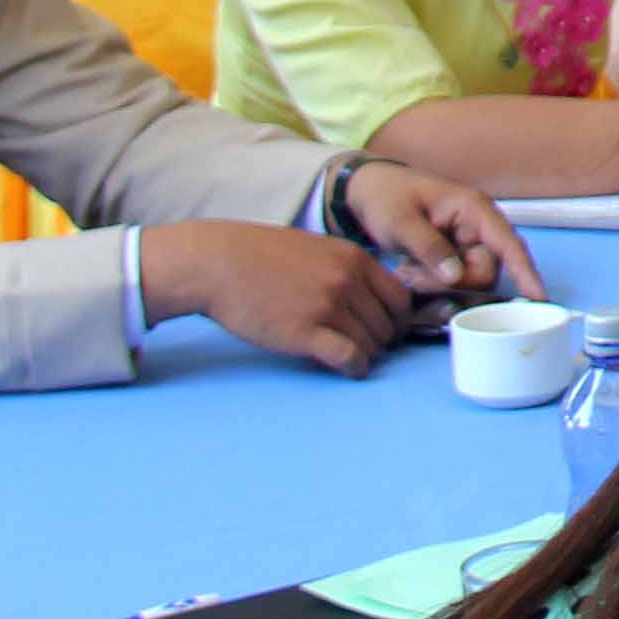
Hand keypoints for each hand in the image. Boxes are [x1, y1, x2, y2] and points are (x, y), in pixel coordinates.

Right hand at [144, 218, 411, 371]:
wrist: (217, 264)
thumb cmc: (261, 257)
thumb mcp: (316, 249)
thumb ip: (347, 269)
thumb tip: (372, 298)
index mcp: (354, 258)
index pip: (400, 298)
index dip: (399, 320)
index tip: (391, 332)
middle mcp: (347, 280)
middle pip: (388, 324)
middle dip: (383, 341)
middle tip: (368, 348)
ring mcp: (327, 306)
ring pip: (370, 343)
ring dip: (366, 355)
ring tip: (351, 357)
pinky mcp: (305, 333)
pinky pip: (349, 358)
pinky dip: (354, 368)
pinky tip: (347, 369)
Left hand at [337, 162, 535, 302]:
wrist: (366, 192)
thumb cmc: (386, 196)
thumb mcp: (402, 221)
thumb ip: (429, 248)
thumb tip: (456, 276)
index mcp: (474, 210)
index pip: (509, 244)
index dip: (526, 272)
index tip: (539, 299)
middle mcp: (478, 229)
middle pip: (485, 272)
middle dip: (451, 283)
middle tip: (411, 276)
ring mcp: (467, 244)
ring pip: (468, 281)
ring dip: (437, 284)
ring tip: (406, 271)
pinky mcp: (454, 258)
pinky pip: (454, 282)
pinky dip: (432, 283)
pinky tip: (409, 271)